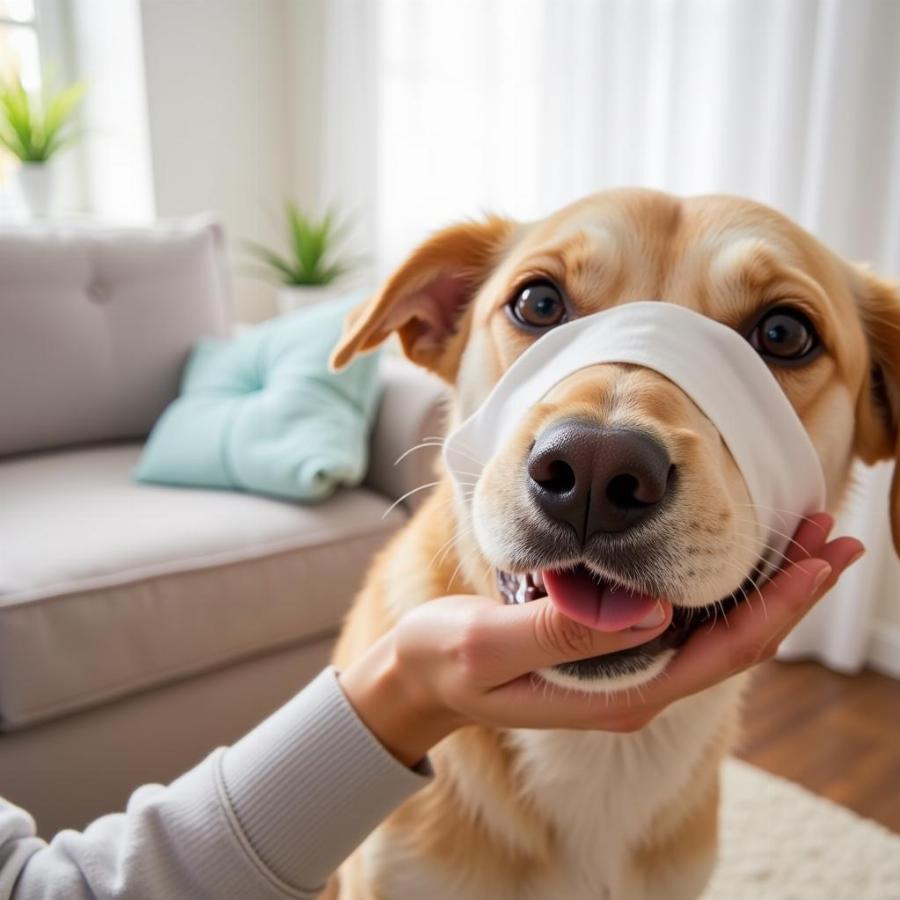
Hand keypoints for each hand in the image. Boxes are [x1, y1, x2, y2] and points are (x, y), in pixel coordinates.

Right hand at [339, 513, 862, 765]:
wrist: (419, 680)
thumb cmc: (446, 661)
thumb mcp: (488, 645)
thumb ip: (561, 632)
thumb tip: (647, 613)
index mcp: (617, 691)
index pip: (719, 654)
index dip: (775, 608)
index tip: (818, 562)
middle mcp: (636, 685)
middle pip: (735, 642)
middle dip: (789, 592)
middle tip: (836, 536)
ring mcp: (627, 669)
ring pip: (716, 630)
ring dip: (764, 587)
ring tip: (806, 541)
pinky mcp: (612, 649)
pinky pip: (685, 620)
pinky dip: (721, 585)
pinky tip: (735, 559)